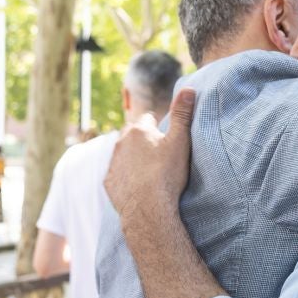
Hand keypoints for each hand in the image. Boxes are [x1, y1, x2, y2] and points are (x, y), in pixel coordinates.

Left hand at [104, 88, 197, 229]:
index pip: (148, 119)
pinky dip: (126, 176)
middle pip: (133, 136)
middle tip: (159, 155)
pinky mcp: (108, 182)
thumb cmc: (166, 174)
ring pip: (123, 154)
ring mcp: (112, 163)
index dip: (158, 127)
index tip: (166, 137)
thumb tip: (188, 88)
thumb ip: (183, 114)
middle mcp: (120, 143)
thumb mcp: (180, 141)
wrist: (148, 209)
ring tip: (149, 171)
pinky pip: (117, 174)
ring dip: (133, 158)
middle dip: (143, 141)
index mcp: (138, 130)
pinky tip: (138, 186)